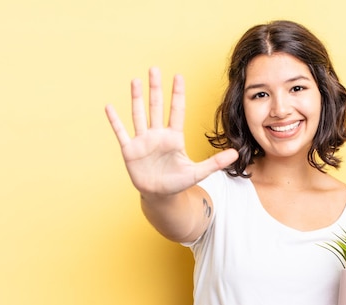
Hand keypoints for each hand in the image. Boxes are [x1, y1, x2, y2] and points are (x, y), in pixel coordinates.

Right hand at [105, 68, 237, 196]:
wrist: (160, 195)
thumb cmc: (178, 182)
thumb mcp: (198, 173)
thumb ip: (215, 162)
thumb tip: (236, 154)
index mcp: (174, 137)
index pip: (176, 110)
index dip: (177, 94)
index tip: (178, 76)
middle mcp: (157, 135)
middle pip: (156, 106)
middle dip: (156, 88)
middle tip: (154, 68)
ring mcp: (143, 141)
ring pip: (139, 114)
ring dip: (136, 98)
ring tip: (135, 80)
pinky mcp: (130, 150)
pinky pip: (121, 132)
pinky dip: (115, 120)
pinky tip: (109, 107)